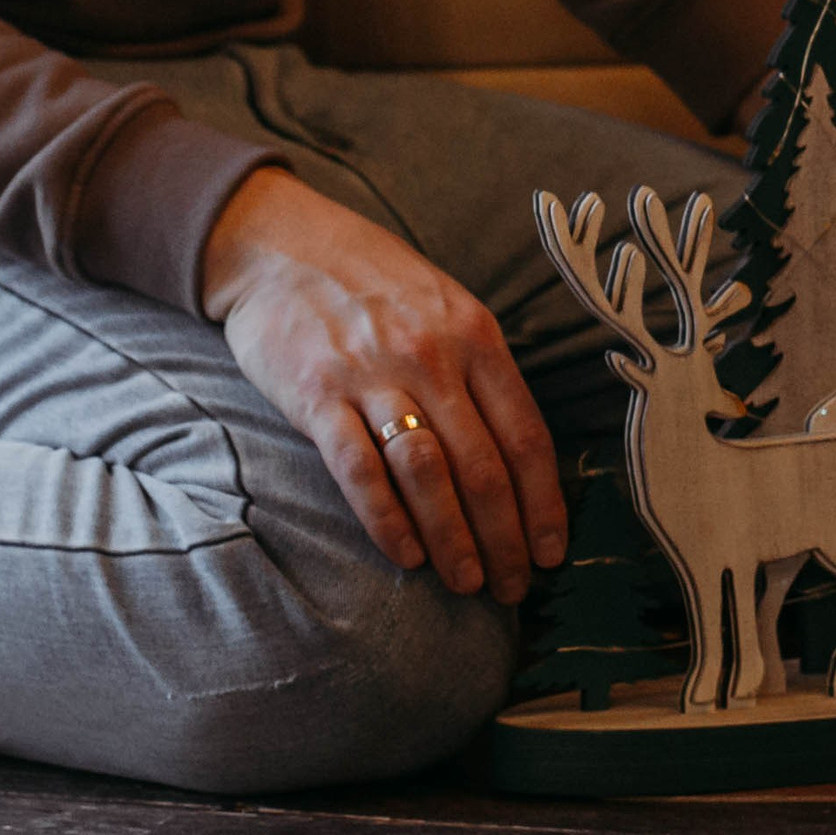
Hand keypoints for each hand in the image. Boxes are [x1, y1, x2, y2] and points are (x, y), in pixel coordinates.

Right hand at [200, 168, 565, 603]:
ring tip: (468, 583)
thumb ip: (481, 371)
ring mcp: (375, 376)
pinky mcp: (317, 396)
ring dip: (454, 538)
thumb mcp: (448, 308)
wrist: (284, 247)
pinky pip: (359, 470)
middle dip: (506, 535)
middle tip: (513, 587)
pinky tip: (405, 557)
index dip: (544, 501)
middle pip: (485, 465)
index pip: (526, 434)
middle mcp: (435, 357)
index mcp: (478, 336)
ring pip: (429, 473)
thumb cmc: (376, 285)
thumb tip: (519, 451)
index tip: (551, 551)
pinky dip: (387, 519)